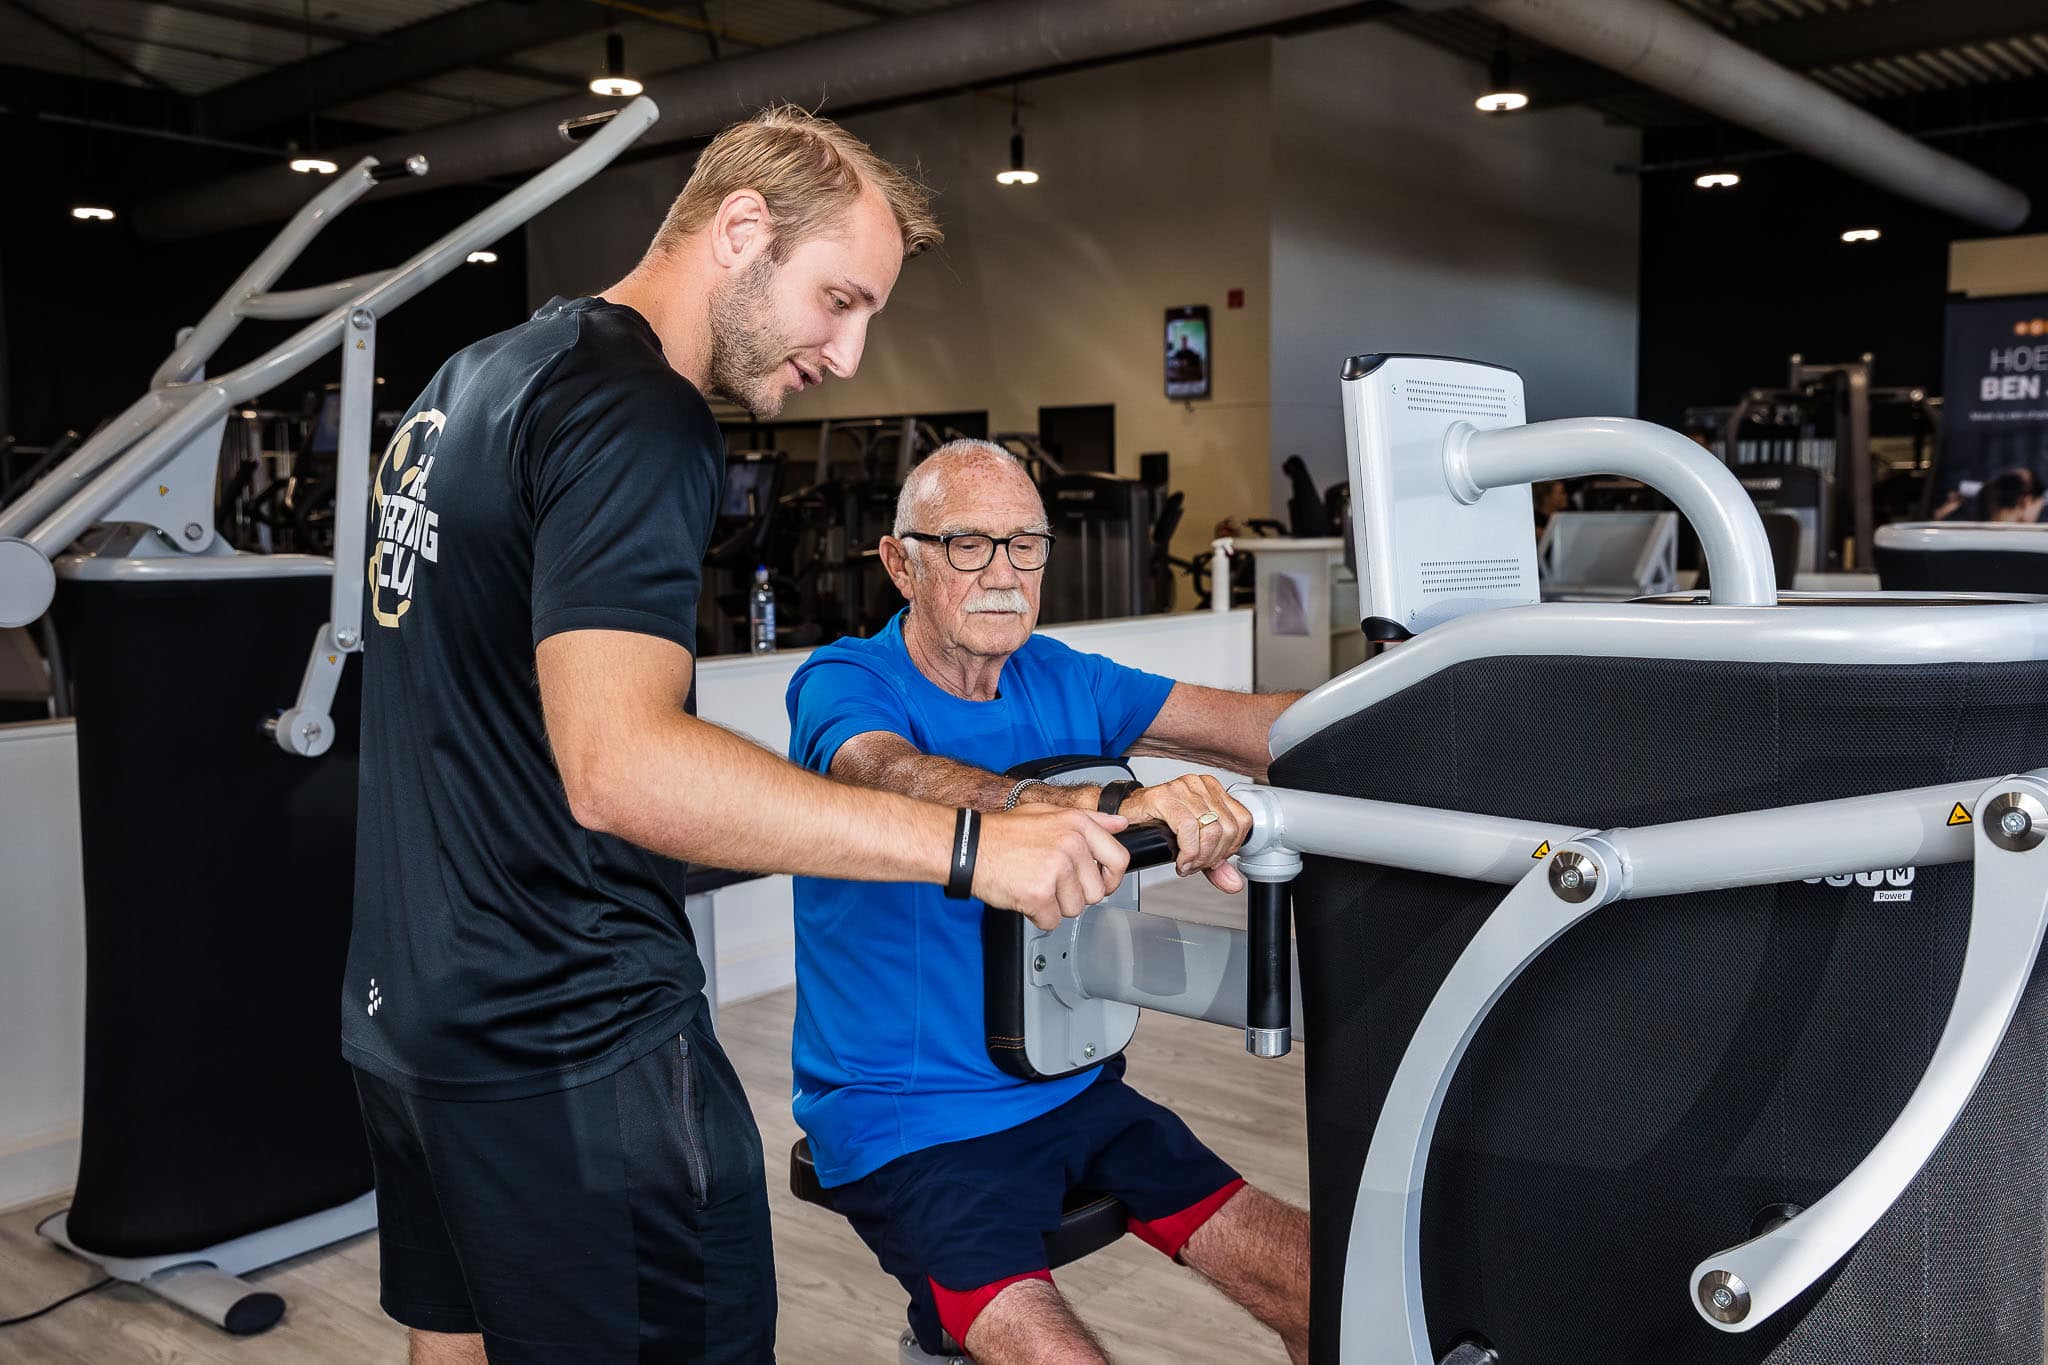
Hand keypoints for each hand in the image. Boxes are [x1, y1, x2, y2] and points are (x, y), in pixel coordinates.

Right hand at [973, 807, 1131, 931]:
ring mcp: (1056, 870)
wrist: (968, 847)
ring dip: (1055, 905)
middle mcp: (1071, 845)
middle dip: (1074, 894)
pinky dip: (1037, 916)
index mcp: (1077, 825)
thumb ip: (1089, 819)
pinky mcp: (1039, 894)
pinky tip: (1024, 896)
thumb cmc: (1004, 833)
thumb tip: (1120, 824)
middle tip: (1050, 881)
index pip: (1119, 859)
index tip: (1100, 883)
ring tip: (1034, 884)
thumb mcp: (1048, 813)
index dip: (1111, 878)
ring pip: (1074, 909)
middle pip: (1095, 892)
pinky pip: (1052, 921)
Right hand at [1121, 775, 1250, 892]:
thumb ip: (1216, 864)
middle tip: (1197, 865)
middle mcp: (1200, 785)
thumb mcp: (1194, 846)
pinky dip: (1188, 851)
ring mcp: (1182, 788)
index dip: (1231, 848)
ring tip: (1187, 863)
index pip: (1242, 821)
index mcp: (1213, 790)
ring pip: (1210, 829)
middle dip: (1214, 856)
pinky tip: (1180, 860)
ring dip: (1200, 857)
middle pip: (1228, 828)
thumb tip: (1233, 883)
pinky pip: (1188, 828)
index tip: (1214, 859)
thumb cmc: (1157, 825)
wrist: (1124, 817)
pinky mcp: (1164, 796)